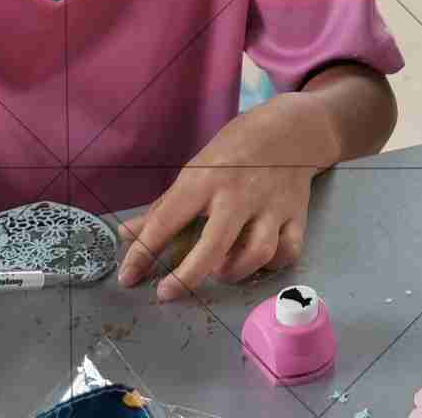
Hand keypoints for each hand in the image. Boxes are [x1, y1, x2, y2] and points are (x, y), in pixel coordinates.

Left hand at [116, 99, 328, 303]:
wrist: (291, 128)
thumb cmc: (235, 149)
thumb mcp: (196, 169)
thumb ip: (163, 206)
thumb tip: (125, 234)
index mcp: (206, 179)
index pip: (166, 220)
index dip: (142, 253)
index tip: (127, 277)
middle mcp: (239, 194)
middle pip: (215, 244)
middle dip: (188, 275)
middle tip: (167, 293)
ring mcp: (271, 206)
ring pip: (258, 252)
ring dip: (234, 271)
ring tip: (218, 272)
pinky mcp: (296, 215)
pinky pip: (288, 250)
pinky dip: (271, 264)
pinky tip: (255, 262)